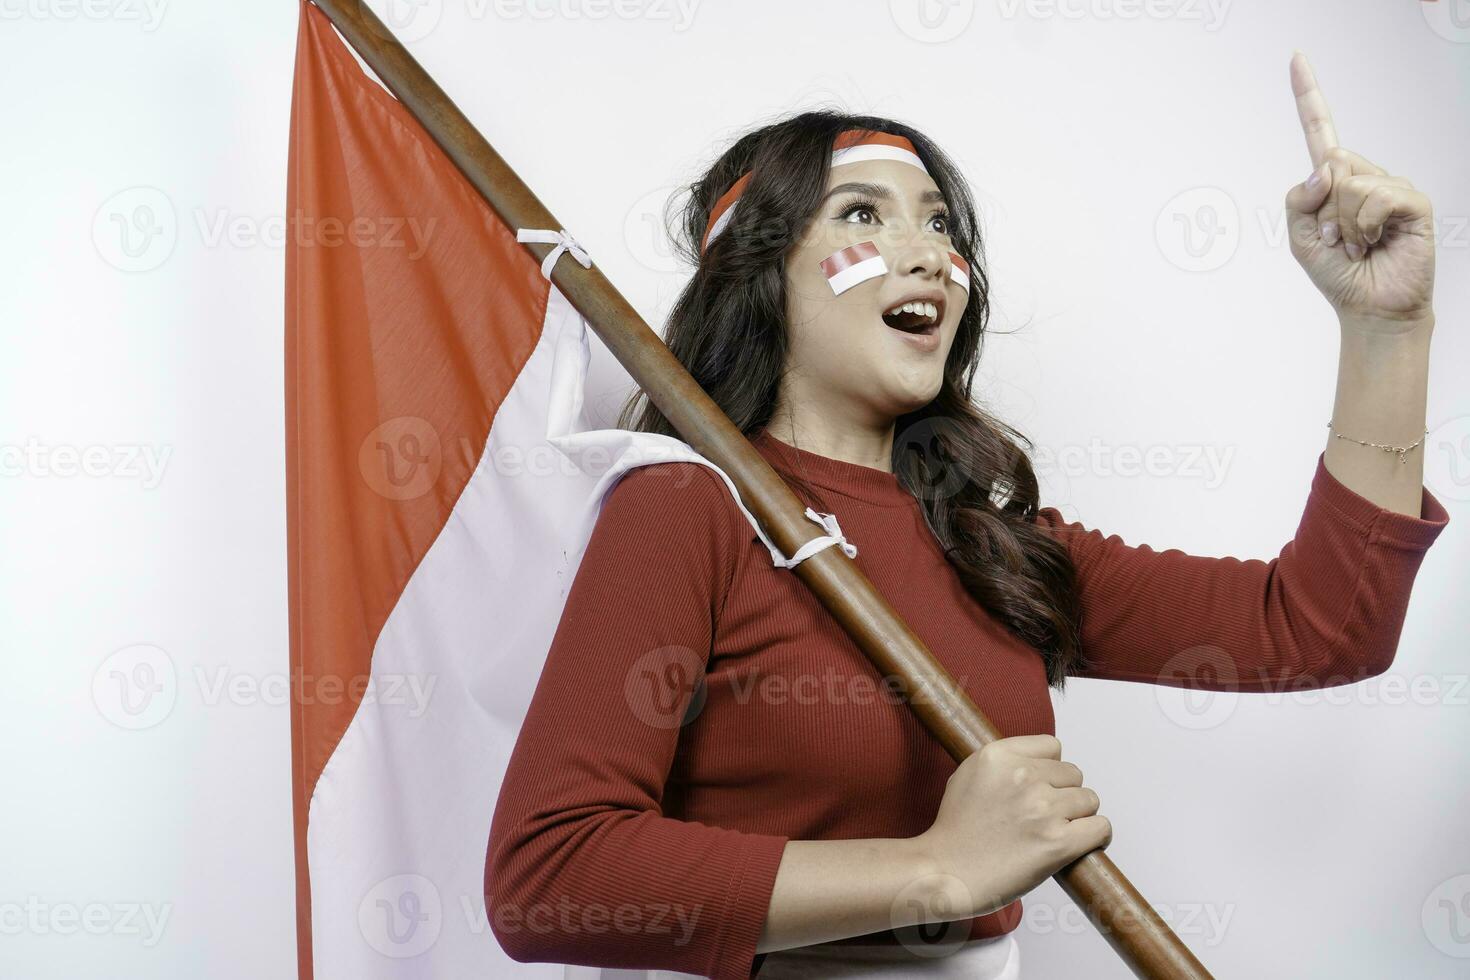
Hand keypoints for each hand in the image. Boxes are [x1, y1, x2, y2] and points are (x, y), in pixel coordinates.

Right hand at [911, 734, 1110, 916]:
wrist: (945, 872)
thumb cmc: (954, 830)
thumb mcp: (969, 774)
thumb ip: (1004, 762)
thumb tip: (1040, 763)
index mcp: (999, 756)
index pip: (1052, 746)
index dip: (1049, 768)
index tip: (1040, 786)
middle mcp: (1023, 777)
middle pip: (1074, 774)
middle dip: (1063, 794)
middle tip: (1044, 816)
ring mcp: (1042, 809)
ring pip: (1089, 800)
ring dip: (1078, 817)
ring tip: (1056, 832)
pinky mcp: (1057, 843)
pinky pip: (1100, 828)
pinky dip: (1096, 837)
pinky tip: (1080, 843)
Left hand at [1284, 51, 1435, 330]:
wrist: (1369, 307)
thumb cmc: (1337, 273)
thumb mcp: (1299, 238)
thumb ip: (1298, 200)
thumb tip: (1326, 167)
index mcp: (1334, 181)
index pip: (1321, 130)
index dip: (1307, 95)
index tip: (1295, 57)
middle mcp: (1364, 176)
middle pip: (1330, 166)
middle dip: (1324, 212)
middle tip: (1338, 241)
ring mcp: (1390, 186)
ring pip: (1350, 183)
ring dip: (1343, 224)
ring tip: (1357, 245)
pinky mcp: (1412, 201)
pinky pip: (1375, 196)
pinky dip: (1364, 225)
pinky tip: (1375, 242)